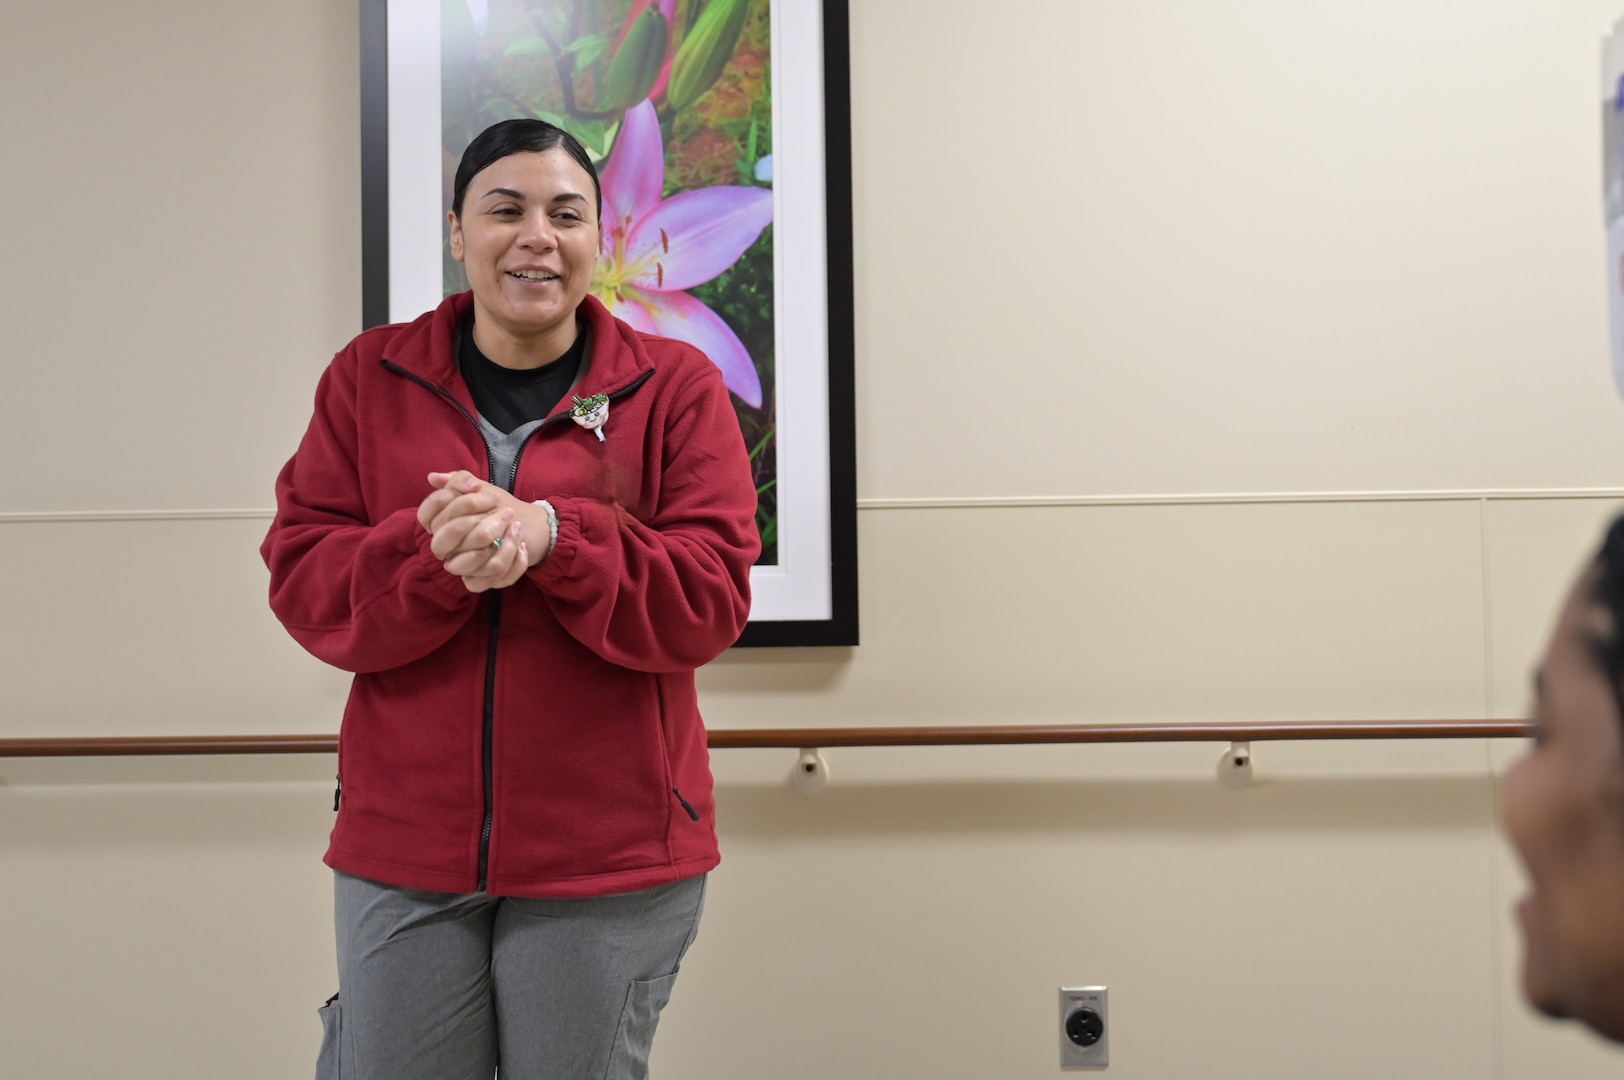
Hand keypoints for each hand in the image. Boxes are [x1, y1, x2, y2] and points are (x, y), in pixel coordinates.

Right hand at [417, 472, 528, 590]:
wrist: (527, 525)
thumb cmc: (496, 506)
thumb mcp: (480, 487)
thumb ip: (458, 480)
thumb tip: (434, 477)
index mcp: (438, 524)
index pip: (428, 515)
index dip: (455, 500)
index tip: (478, 488)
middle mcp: (444, 548)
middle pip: (452, 534)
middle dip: (483, 520)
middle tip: (506, 512)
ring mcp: (460, 567)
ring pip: (475, 558)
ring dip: (503, 541)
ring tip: (516, 527)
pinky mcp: (479, 582)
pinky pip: (491, 578)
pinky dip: (513, 561)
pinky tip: (521, 546)